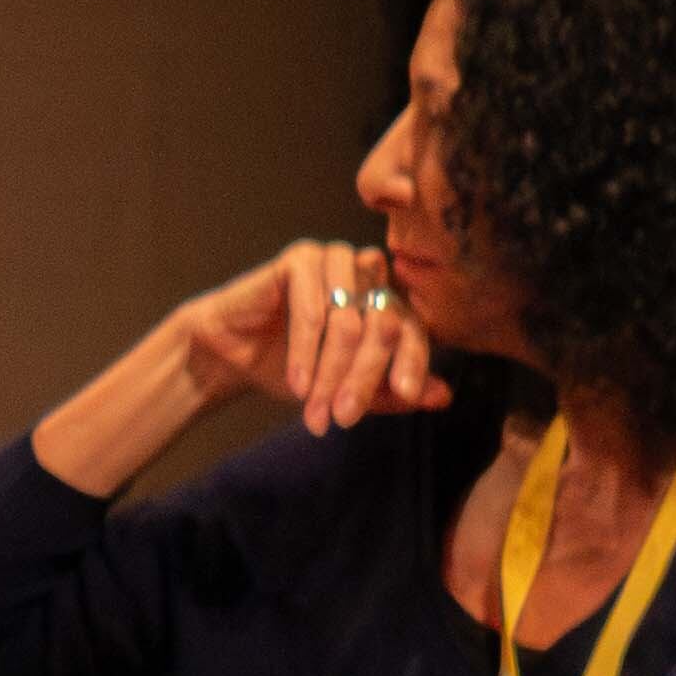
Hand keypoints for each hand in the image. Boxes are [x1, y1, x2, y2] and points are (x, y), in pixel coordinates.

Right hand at [178, 242, 451, 437]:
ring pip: (349, 322)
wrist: (232, 354)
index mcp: (387, 299)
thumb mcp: (346, 390)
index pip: (412, 330)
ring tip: (314, 410)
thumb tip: (443, 396)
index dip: (412, 362)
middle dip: (362, 378)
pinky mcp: (302, 258)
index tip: (405, 394)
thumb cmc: (293, 369)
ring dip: (332, 372)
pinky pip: (313, 309)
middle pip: (383, 326)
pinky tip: (298, 383)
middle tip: (344, 418)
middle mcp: (368, 273)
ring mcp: (336, 260)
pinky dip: (306, 352)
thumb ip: (391, 392)